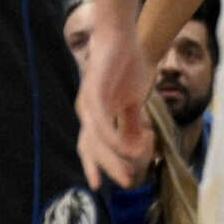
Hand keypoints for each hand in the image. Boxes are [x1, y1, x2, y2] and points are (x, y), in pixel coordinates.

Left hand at [76, 22, 155, 188]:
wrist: (123, 37)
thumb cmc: (127, 67)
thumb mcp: (133, 102)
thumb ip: (132, 124)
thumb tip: (136, 150)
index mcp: (94, 115)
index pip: (89, 145)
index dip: (93, 164)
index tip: (97, 185)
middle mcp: (86, 111)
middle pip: (91, 147)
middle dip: (108, 167)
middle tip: (127, 182)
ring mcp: (88, 101)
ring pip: (96, 138)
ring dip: (113, 157)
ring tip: (130, 169)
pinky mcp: (94, 92)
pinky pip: (102, 121)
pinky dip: (114, 137)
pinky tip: (128, 147)